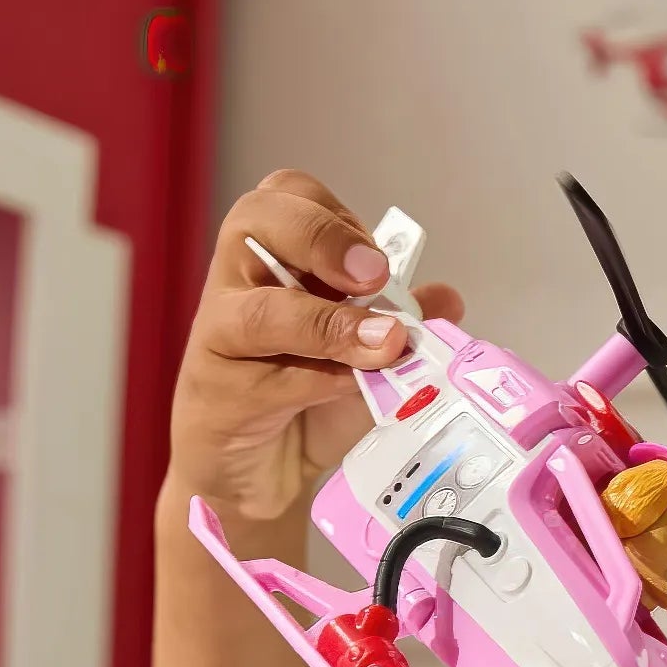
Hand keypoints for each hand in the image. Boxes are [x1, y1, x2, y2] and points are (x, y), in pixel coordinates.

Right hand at [167, 169, 464, 522]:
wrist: (262, 472)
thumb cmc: (308, 402)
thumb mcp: (368, 356)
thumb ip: (401, 321)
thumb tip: (447, 299)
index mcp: (275, 257)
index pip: (291, 194)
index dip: (337, 216)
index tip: (380, 261)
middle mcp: (238, 283)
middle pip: (256, 219)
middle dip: (323, 239)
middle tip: (374, 276)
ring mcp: (220, 337)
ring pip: (259, 310)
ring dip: (330, 324)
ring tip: (385, 341)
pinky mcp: (220, 396)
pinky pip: (269, 381)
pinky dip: (320, 383)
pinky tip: (352, 388)